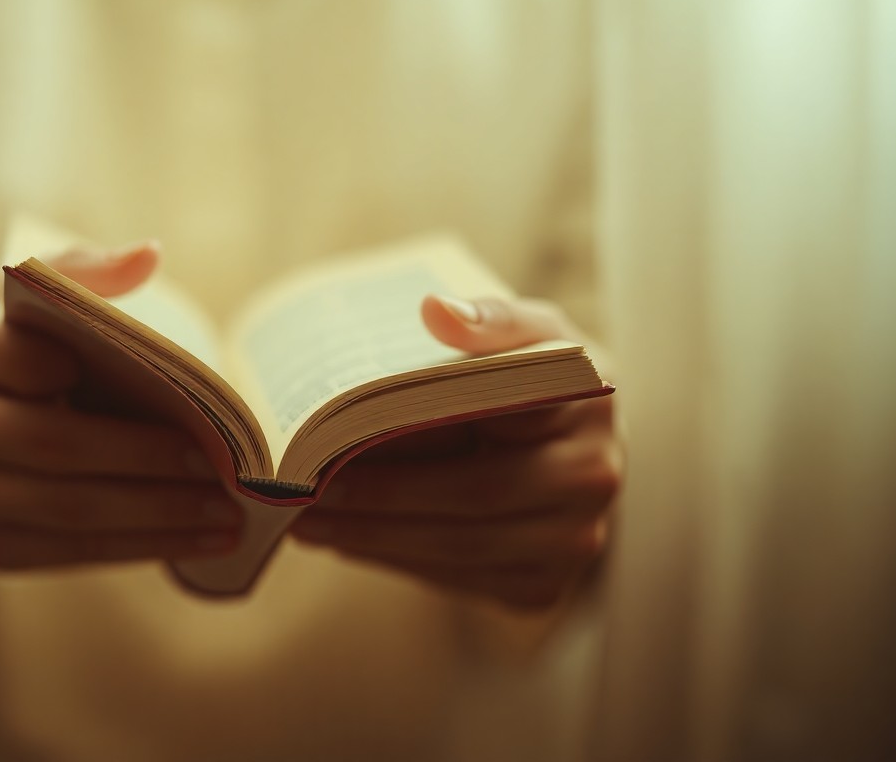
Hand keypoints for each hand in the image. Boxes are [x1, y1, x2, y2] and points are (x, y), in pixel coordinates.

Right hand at [0, 242, 241, 570]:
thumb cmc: (22, 338)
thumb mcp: (37, 289)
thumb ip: (88, 270)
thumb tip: (149, 254)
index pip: (31, 361)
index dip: (91, 374)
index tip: (165, 387)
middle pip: (57, 446)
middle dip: (149, 460)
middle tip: (223, 465)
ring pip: (70, 510)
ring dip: (159, 518)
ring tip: (229, 514)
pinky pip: (69, 554)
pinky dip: (140, 550)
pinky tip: (200, 541)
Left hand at [290, 295, 622, 610]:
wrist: (577, 443)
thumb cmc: (538, 377)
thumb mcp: (528, 330)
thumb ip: (488, 317)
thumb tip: (436, 309)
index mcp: (586, 407)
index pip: (491, 421)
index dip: (408, 439)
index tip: (331, 443)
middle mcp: (592, 483)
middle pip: (470, 501)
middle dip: (376, 501)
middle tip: (303, 494)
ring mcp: (571, 544)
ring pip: (458, 550)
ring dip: (373, 539)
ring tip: (305, 523)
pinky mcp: (540, 586)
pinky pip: (457, 580)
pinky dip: (396, 560)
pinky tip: (346, 541)